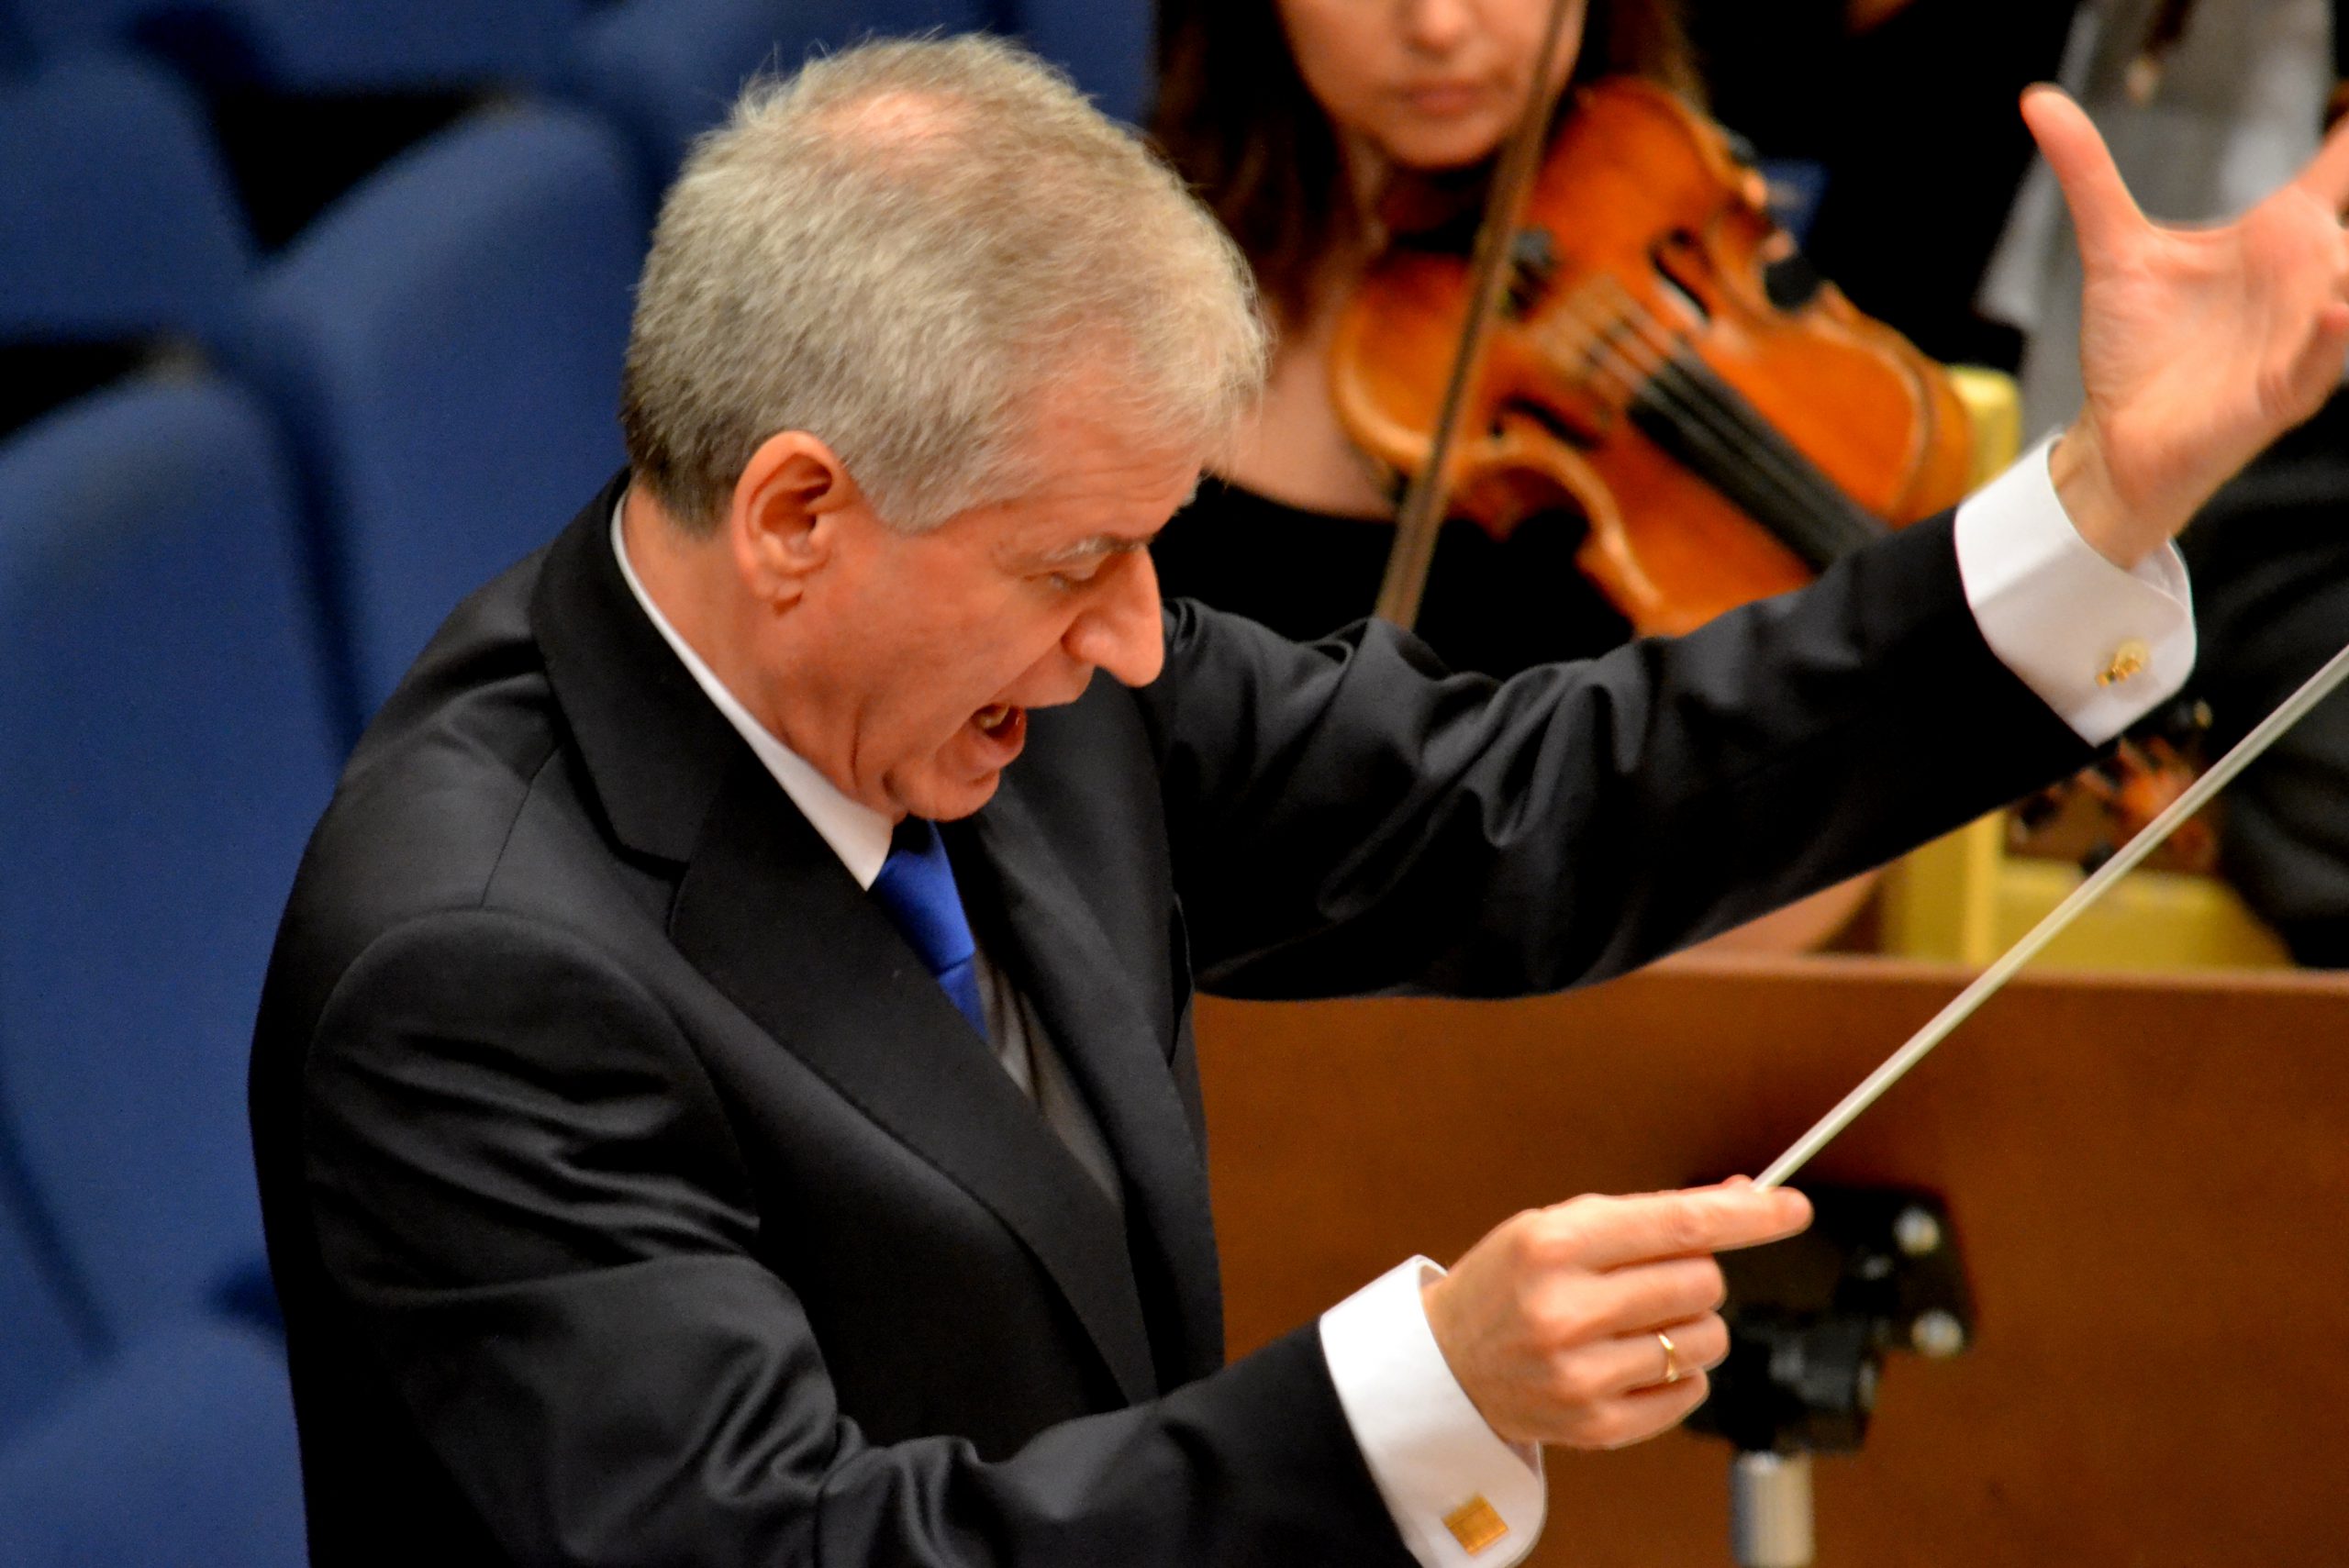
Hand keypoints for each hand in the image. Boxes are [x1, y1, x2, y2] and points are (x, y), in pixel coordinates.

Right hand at [1421, 1180, 1810, 1449]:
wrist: (1447, 1365)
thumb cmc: (1509, 1284)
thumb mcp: (1557, 1227)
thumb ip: (1648, 1216)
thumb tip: (1741, 1198)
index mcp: (1554, 1244)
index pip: (1679, 1225)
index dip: (1747, 1216)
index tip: (1792, 1207)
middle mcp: (1567, 1309)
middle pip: (1702, 1283)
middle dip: (1694, 1275)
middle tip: (1650, 1278)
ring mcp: (1582, 1374)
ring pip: (1705, 1340)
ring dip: (1688, 1327)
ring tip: (1636, 1324)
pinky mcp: (1597, 1425)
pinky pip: (1691, 1392)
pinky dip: (1676, 1373)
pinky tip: (1630, 1362)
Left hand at [2025, 85, 2348, 566]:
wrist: (2113, 435)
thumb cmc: (2132, 344)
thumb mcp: (2112, 247)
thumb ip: (2088, 174)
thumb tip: (2038, 100)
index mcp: (2273, 237)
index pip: (2331, 172)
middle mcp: (2299, 279)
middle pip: (2348, 229)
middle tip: (2335, 197)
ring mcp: (2296, 335)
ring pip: (2346, 286)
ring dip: (2343, 270)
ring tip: (2332, 255)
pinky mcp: (2281, 390)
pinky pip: (2321, 360)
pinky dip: (2329, 336)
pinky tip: (2331, 311)